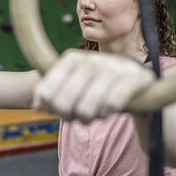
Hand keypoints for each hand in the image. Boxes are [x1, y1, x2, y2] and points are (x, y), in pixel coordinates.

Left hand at [32, 49, 154, 122]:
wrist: (138, 80)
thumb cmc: (98, 85)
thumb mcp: (74, 84)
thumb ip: (52, 94)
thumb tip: (37, 105)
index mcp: (71, 58)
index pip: (45, 92)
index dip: (49, 108)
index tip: (58, 111)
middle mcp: (90, 59)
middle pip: (63, 104)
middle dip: (70, 117)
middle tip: (80, 116)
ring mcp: (112, 67)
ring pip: (86, 109)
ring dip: (91, 118)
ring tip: (96, 114)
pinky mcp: (134, 77)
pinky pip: (111, 105)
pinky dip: (108, 112)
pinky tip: (111, 109)